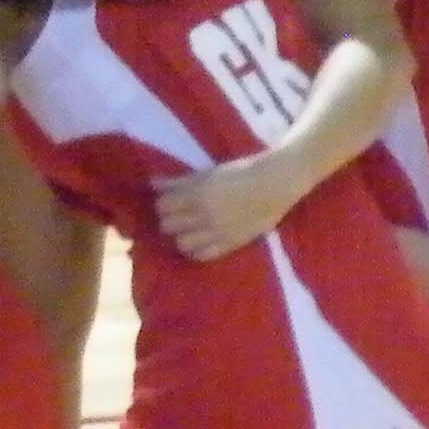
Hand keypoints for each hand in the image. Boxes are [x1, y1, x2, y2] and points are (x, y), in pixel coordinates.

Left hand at [154, 150, 296, 262]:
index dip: (162, 204)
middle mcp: (204, 215)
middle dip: (168, 220)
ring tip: (187, 231)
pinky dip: (195, 251)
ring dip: (180, 237)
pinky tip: (199, 242)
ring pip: (181, 244)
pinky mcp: (230, 243)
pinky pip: (202, 256)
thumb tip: (153, 184)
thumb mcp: (208, 173)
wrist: (275, 184)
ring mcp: (217, 232)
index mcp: (198, 194)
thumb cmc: (241, 172)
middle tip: (177, 216)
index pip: (162, 206)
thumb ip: (179, 181)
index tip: (168, 202)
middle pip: (167, 226)